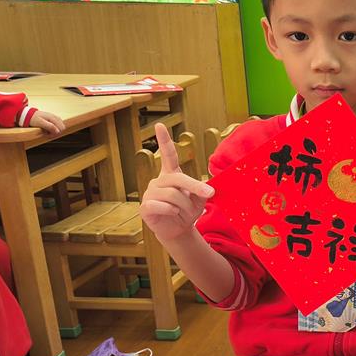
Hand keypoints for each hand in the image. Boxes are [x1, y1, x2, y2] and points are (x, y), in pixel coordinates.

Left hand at [29, 109, 64, 134]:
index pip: (61, 128)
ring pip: (60, 127)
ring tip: (46, 131)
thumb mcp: (40, 123)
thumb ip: (50, 126)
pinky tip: (48, 129)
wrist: (29, 114)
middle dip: (55, 132)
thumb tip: (58, 131)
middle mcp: (56, 117)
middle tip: (47, 134)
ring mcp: (55, 118)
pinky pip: (58, 126)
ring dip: (54, 131)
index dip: (55, 133)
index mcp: (53, 118)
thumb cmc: (33, 118)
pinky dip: (54, 129)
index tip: (48, 135)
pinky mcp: (54, 119)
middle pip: (62, 128)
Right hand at [139, 123, 214, 243]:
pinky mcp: (145, 206)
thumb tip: (207, 188)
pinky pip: (160, 205)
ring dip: (184, 206)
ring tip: (183, 212)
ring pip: (172, 195)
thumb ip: (201, 191)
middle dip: (195, 187)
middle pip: (178, 178)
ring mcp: (150, 193)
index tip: (159, 125)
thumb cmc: (188, 211)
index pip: (168, 155)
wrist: (178, 230)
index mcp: (171, 175)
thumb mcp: (199, 200)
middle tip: (209, 194)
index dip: (164, 140)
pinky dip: (171, 211)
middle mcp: (159, 181)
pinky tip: (171, 213)